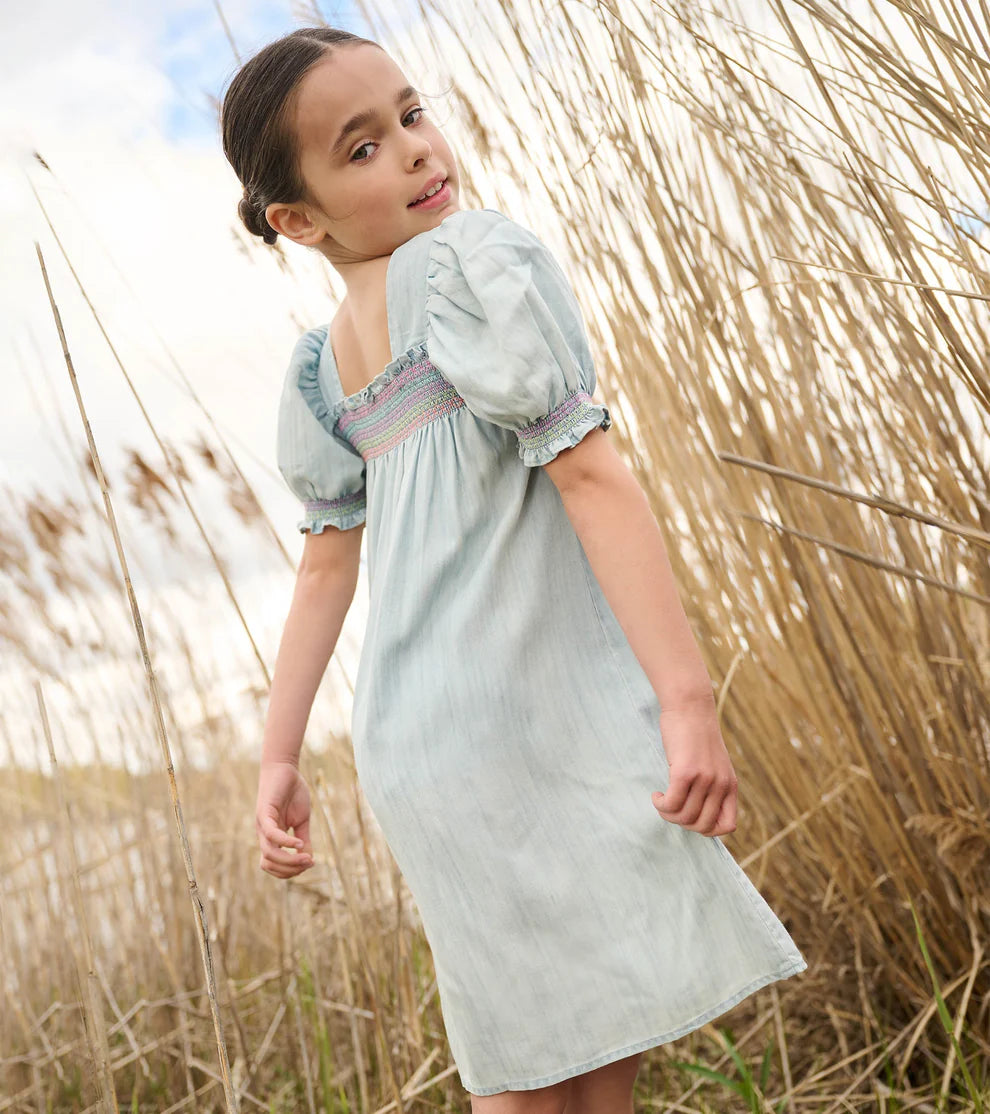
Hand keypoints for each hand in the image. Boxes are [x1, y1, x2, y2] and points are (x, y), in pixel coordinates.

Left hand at [256, 761, 314, 877]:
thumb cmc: (293, 793)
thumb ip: (304, 840)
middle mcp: (264, 834)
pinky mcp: (264, 813)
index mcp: (272, 838)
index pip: (274, 865)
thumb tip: (309, 860)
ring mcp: (262, 825)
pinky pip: (272, 835)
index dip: (290, 870)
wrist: (285, 768)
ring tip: (307, 857)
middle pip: (270, 864)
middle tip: (309, 862)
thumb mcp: (302, 821)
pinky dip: (286, 843)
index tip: (310, 863)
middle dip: (290, 869)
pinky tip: (300, 843)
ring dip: (289, 860)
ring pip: (269, 854)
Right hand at [652, 699, 737, 836]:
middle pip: (701, 825)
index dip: (706, 829)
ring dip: (667, 814)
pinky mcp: (685, 772)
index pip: (727, 825)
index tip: (690, 815)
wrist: (690, 707)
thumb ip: (711, 786)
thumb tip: (695, 814)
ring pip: (684, 817)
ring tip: (661, 800)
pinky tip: (656, 794)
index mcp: (730, 785)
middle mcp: (720, 784)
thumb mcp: (713, 764)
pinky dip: (661, 805)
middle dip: (682, 823)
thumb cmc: (695, 735)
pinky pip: (672, 804)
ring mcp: (704, 779)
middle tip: (670, 808)